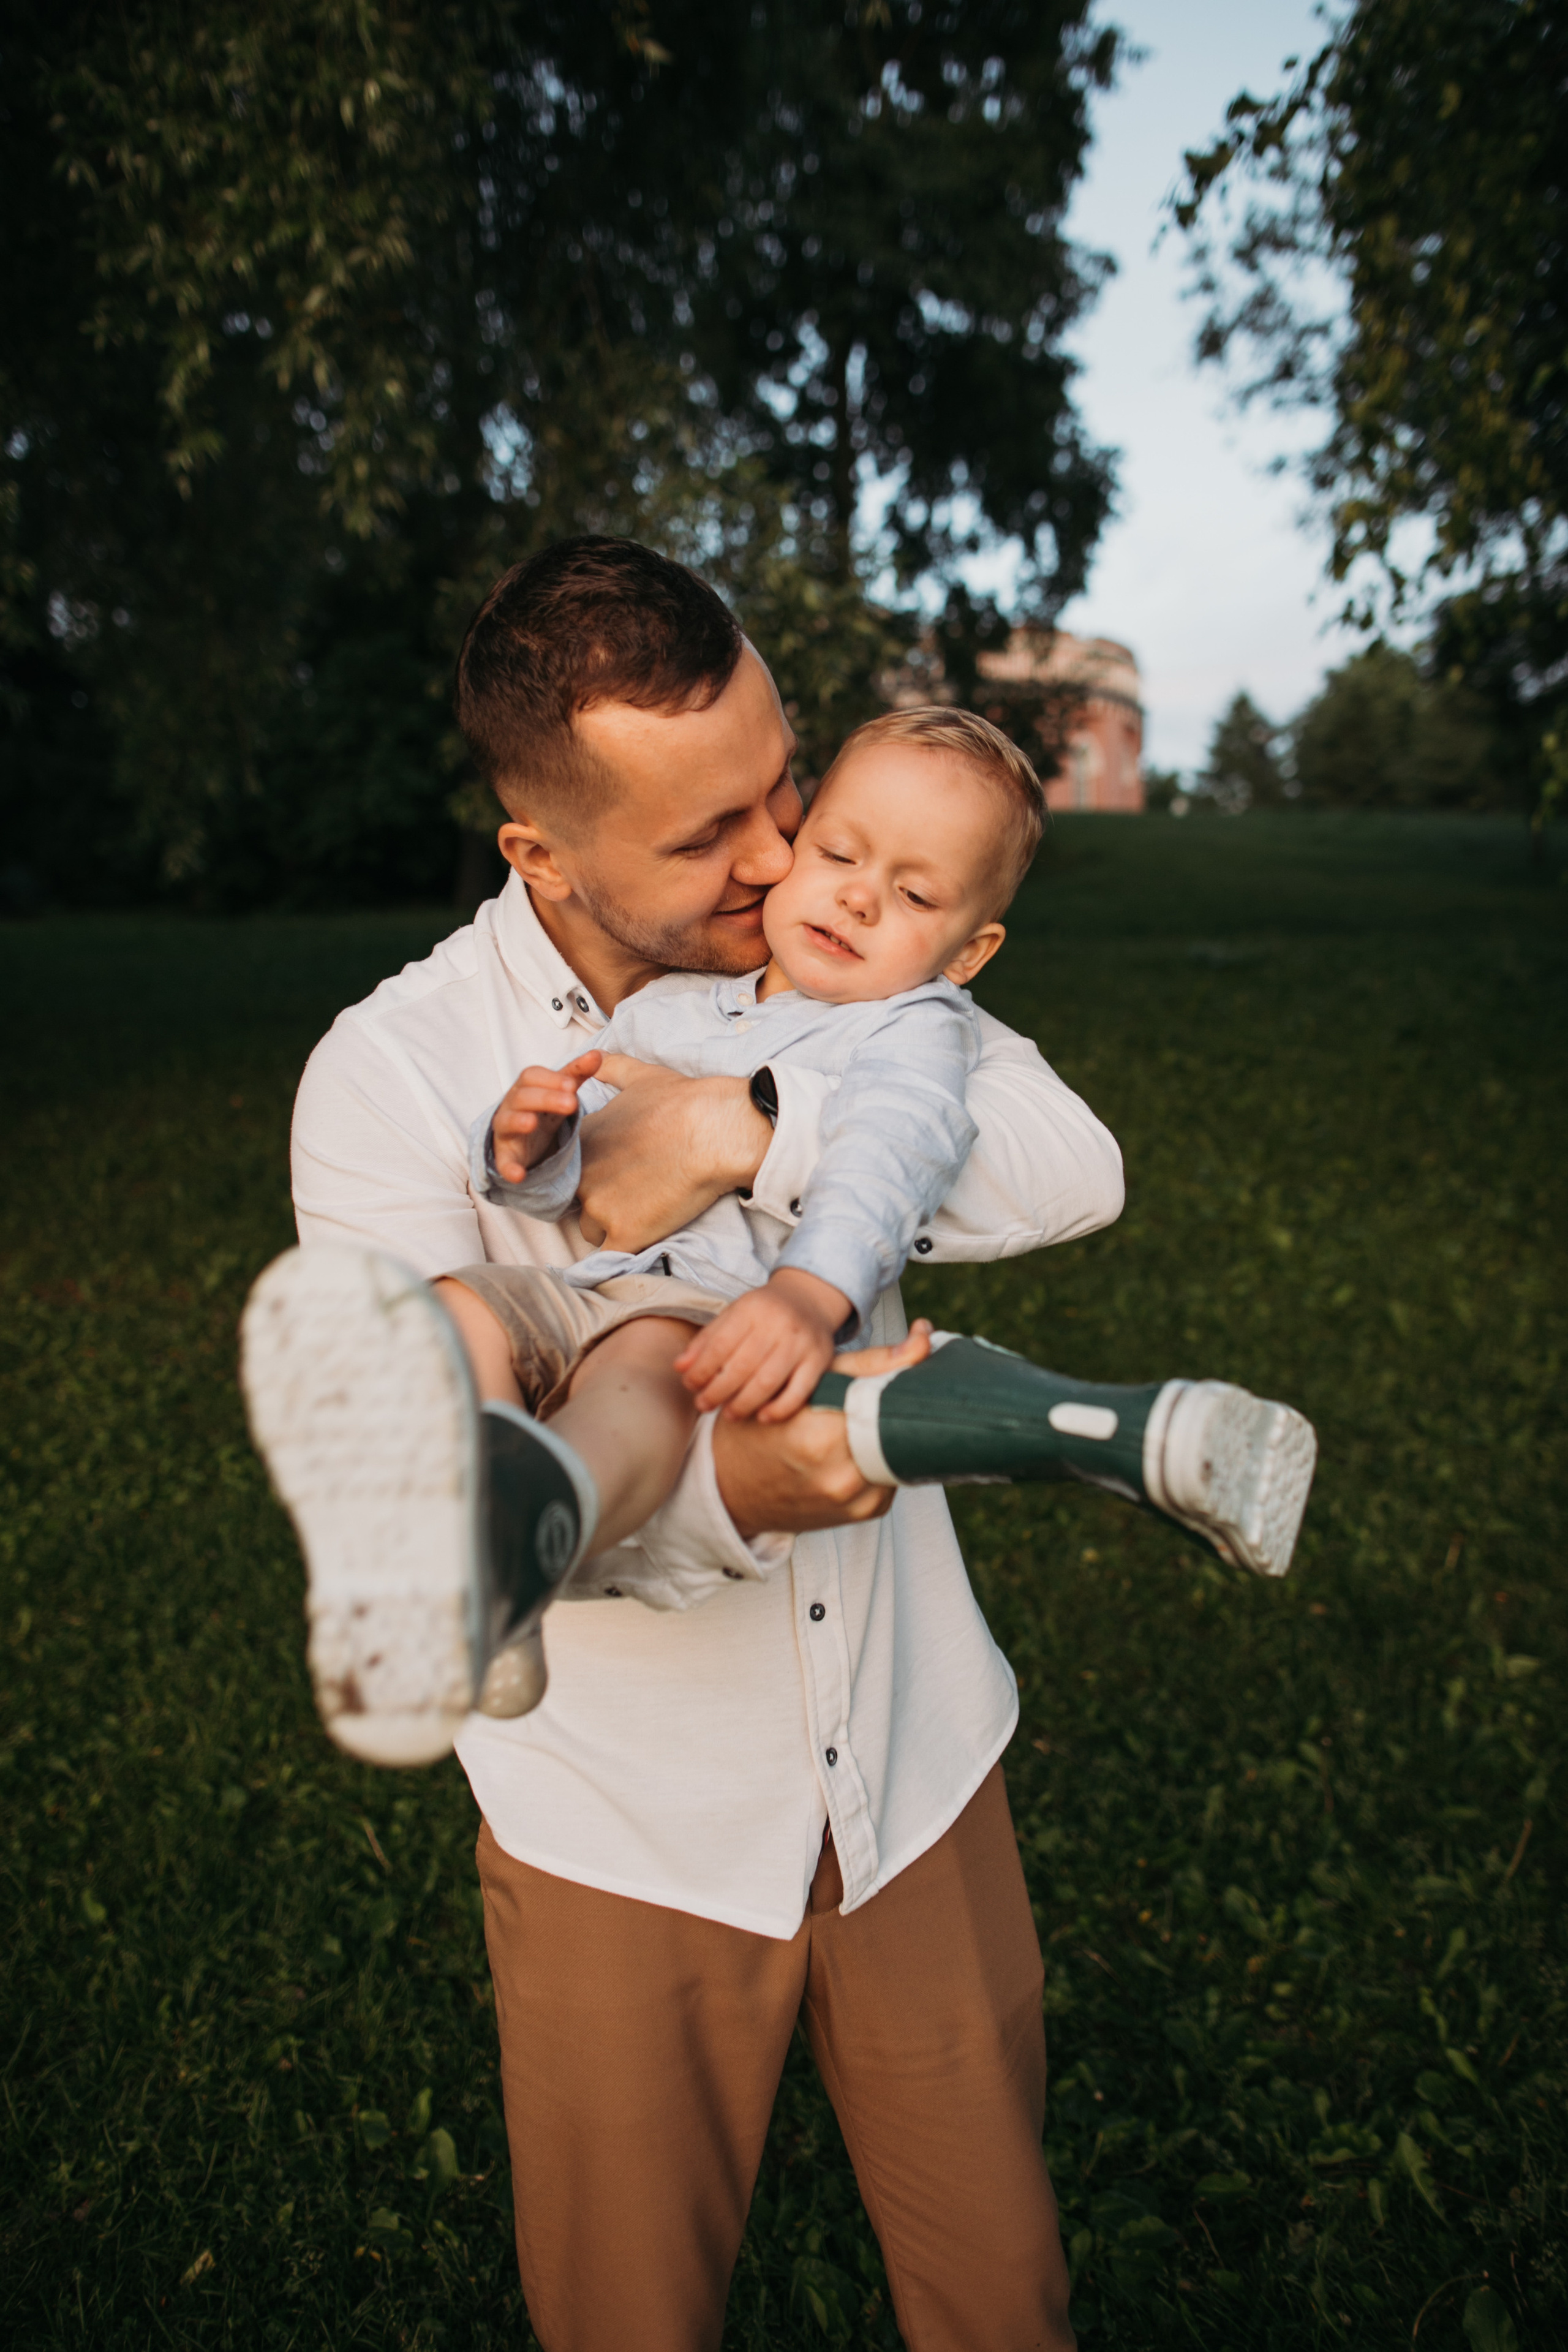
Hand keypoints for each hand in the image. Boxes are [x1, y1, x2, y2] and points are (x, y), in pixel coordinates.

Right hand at [491, 1051, 601, 1182]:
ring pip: (507, 1122)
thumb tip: (597, 1055)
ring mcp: (507, 1131)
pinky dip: (508, 1168)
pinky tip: (518, 1175)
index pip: (532, 1076)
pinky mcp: (505, 1156)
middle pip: (522, 1096)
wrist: (522, 1139)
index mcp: (527, 1088)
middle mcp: (513, 1106)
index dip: (550, 1079)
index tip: (572, 1084)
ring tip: (532, 1123)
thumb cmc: (542, 1109)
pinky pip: (503, 1162)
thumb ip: (576, 1073)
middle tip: (570, 1102)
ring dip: (518, 1121)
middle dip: (545, 1098)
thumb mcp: (560, 1091)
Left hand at [576, 1055, 773, 1250]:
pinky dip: (628, 1247)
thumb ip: (613, 1068)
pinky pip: (613, 1255)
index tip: (623, 1171)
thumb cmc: (685, 1101)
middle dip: (602, 1200)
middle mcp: (582, 1175)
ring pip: (591, 1230)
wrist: (714, 1130)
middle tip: (636, 1193)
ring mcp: (600, 1207)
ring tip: (646, 1213)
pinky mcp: (624, 1234)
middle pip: (578, 1201)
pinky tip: (647, 1236)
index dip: (598, 1171)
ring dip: (613, 1226)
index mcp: (582, 1141)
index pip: (573, 1167)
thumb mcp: (642, 1075)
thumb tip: (598, 1058)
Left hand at [675, 1268, 850, 1422]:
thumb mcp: (733, 1315)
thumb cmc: (764, 1313)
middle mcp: (779, 1324)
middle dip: (717, 1391)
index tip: (690, 1385)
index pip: (720, 1345)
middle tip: (704, 1405)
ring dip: (743, 1404)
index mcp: (752, 1309)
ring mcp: (801, 1344)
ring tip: (728, 1414)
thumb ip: (706, 1340)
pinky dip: (779, 1409)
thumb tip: (680, 1368)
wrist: (809, 1300)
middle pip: (741, 1366)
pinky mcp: (820, 1361)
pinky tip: (762, 1417)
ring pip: (768, 1382)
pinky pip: (799, 1392)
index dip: (701, 1369)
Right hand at [710, 1321, 933, 1538]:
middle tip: (906, 1390)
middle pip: (902, 1429)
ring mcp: (853, 1501)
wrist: (730, 1486)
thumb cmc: (764, 1424)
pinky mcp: (864, 1515)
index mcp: (821, 1438)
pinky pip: (893, 1478)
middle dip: (905, 1408)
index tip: (915, 1372)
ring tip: (882, 1415)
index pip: (892, 1403)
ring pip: (901, 1454)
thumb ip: (870, 1361)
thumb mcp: (808, 1383)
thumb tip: (925, 1336)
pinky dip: (887, 1458)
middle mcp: (839, 1478)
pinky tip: (869, 1444)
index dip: (908, 1382)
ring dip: (897, 1433)